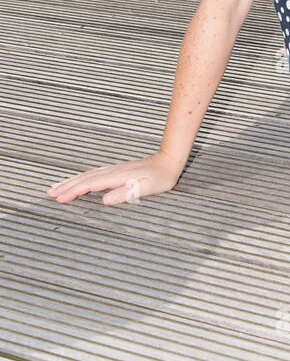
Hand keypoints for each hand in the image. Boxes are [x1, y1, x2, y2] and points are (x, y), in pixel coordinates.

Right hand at [44, 152, 182, 205]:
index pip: (89, 185)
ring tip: (56, 187)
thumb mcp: (146, 188)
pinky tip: (78, 181)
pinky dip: (81, 178)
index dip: (73, 192)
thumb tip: (104, 200)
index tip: (59, 199)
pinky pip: (93, 174)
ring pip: (86, 175)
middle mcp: (112, 172)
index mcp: (116, 177)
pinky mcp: (117, 171)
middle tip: (48, 193)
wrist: (169, 161)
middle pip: (83, 179)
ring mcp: (113, 170)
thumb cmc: (161, 177)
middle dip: (66, 186)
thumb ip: (126, 193)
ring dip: (71, 181)